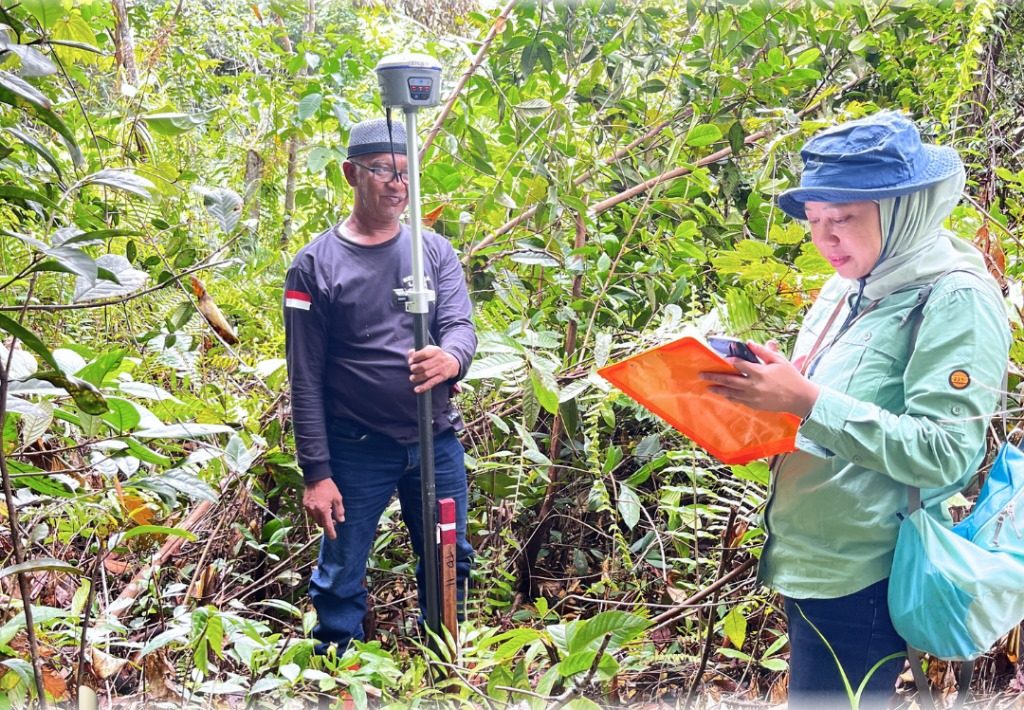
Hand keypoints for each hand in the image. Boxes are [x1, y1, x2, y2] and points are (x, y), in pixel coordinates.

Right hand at [303, 478, 344, 539]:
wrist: (316, 477)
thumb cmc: (328, 487)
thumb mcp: (337, 498)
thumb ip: (339, 510)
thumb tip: (341, 521)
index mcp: (324, 509)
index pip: (328, 525)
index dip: (331, 532)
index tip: (333, 538)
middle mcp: (315, 510)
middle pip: (321, 524)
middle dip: (327, 523)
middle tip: (333, 519)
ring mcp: (308, 508)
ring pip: (315, 519)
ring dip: (321, 518)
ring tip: (327, 510)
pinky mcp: (305, 504)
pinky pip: (311, 513)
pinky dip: (316, 513)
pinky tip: (320, 506)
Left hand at [408, 346, 459, 393]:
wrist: (453, 363)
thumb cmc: (437, 356)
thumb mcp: (430, 350)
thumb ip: (418, 351)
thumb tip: (410, 353)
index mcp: (435, 350)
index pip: (423, 354)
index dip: (415, 358)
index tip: (411, 361)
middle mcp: (439, 359)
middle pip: (423, 366)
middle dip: (414, 369)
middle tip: (412, 369)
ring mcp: (441, 369)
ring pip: (426, 375)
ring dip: (417, 377)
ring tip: (412, 378)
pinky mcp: (442, 377)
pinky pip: (431, 383)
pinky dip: (423, 387)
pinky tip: (416, 389)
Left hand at [700, 340, 819, 417]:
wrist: (800, 399)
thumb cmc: (791, 377)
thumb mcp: (779, 361)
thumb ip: (763, 352)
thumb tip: (749, 343)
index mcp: (760, 372)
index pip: (740, 365)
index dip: (729, 361)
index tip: (719, 358)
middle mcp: (754, 385)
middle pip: (729, 380)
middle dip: (714, 377)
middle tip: (701, 375)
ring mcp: (753, 397)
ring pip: (731, 393)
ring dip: (719, 389)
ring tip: (708, 386)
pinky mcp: (755, 405)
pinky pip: (739, 400)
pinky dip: (730, 397)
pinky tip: (723, 394)